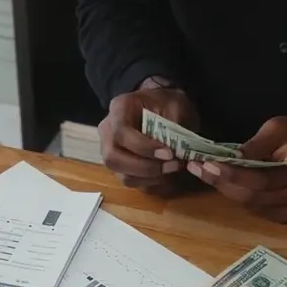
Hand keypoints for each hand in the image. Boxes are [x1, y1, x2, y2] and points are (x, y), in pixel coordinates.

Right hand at [98, 79, 198, 196]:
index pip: (121, 133)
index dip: (143, 147)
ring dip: (150, 178)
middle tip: (171, 166)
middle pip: (114, 158)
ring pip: (122, 175)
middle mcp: (108, 132)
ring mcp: (111, 152)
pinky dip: (151, 184)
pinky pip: (132, 182)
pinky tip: (168, 177)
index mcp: (119, 109)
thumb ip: (175, 125)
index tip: (168, 153)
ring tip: (173, 170)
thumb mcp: (175, 105)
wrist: (159, 105)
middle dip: (144, 168)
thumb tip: (178, 152)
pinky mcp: (121, 167)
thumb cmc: (165, 102)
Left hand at [188, 116, 286, 222]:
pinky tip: (224, 182)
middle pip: (253, 197)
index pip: (262, 179)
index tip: (207, 163)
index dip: (232, 174)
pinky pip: (256, 211)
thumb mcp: (281, 127)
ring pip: (251, 206)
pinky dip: (238, 196)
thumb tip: (232, 158)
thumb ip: (257, 143)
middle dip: (222, 183)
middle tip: (197, 168)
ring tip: (204, 172)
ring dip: (225, 190)